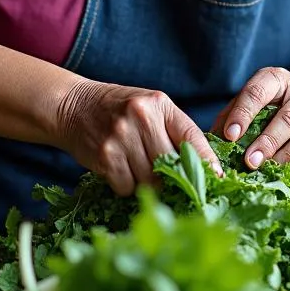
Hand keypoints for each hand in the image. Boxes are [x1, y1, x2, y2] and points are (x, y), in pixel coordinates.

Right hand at [55, 79, 222, 195]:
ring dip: (147, 182)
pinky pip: (127, 186)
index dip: (207, 161)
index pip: (192, 137)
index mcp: (159, 104)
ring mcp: (121, 137)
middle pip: (172, 164)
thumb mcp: (149, 107)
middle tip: (170, 181)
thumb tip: (202, 166)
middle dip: (173, 177)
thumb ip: (172, 130)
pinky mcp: (105, 156)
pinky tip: (119, 169)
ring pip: (150, 180)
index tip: (216, 178)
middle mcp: (141, 117)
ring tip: (136, 167)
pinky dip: (126, 185)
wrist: (73, 105)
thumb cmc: (117, 109)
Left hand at [212, 68, 289, 176]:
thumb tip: (211, 146)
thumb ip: (229, 120)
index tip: (230, 136)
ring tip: (268, 170)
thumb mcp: (246, 105)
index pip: (258, 92)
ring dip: (288, 156)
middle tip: (249, 161)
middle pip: (288, 117)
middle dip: (267, 142)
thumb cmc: (266, 109)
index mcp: (276, 79)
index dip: (243, 114)